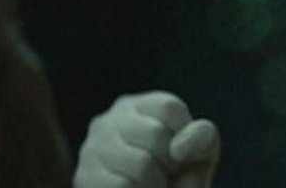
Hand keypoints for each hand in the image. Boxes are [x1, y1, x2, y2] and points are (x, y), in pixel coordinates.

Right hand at [74, 91, 219, 187]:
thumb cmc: (178, 174)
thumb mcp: (200, 151)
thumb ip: (202, 138)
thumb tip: (178, 148)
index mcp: (137, 106)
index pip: (169, 108)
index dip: (186, 134)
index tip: (182, 151)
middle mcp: (108, 121)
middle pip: (155, 134)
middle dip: (173, 163)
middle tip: (169, 174)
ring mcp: (91, 149)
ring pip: (141, 164)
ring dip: (160, 183)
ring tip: (155, 185)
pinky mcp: (84, 178)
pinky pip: (124, 187)